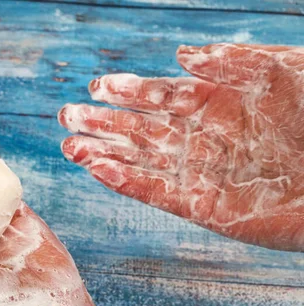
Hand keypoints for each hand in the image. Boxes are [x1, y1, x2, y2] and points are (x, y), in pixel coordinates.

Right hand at [59, 44, 303, 251]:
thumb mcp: (280, 72)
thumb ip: (231, 61)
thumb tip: (180, 55)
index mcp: (217, 104)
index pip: (161, 96)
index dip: (128, 91)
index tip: (97, 86)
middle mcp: (202, 139)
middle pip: (141, 130)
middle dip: (103, 123)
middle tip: (67, 116)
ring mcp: (201, 173)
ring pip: (141, 162)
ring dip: (104, 154)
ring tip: (70, 145)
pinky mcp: (204, 207)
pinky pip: (156, 193)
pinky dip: (127, 182)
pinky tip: (100, 169)